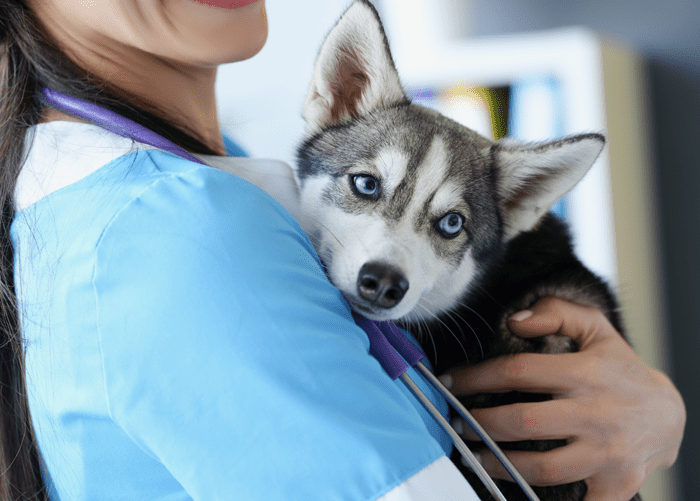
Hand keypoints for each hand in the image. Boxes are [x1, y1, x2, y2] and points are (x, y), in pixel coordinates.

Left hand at [442, 297, 685, 500]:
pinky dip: (540, 500)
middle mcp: (595, 414)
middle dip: (480, 423)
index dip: (477, 376)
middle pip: (523, 422)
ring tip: (475, 456)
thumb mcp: (596, 329)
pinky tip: (515, 491)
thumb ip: (556, 313)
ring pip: (541, 468)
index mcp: (585, 374)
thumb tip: (514, 320)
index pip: (518, 371)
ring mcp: (606, 454)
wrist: (670, 414)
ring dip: (499, 465)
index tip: (451, 381)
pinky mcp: (615, 485)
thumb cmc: (621, 370)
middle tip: (458, 422)